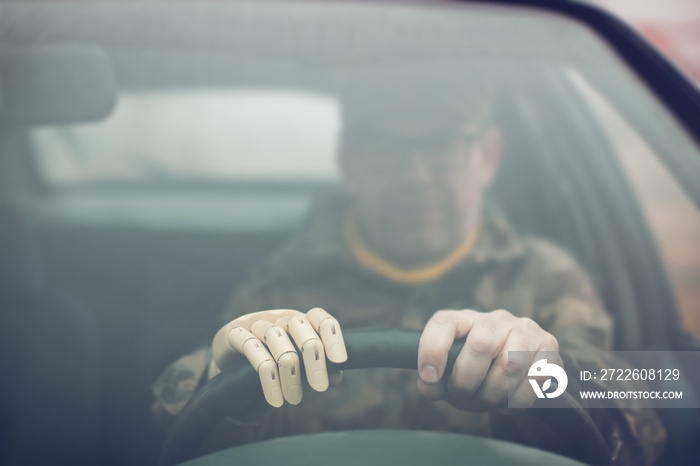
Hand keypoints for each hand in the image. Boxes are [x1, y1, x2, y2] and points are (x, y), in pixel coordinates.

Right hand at [210, 308, 346, 407]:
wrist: (230, 358)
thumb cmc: (272, 360)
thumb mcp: (296, 364)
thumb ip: (317, 368)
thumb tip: (336, 378)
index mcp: (300, 321)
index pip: (321, 319)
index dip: (332, 337)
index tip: (340, 362)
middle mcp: (279, 317)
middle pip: (299, 324)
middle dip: (313, 358)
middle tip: (320, 389)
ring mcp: (256, 322)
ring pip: (276, 337)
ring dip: (289, 372)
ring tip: (295, 400)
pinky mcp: (235, 333)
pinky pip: (251, 348)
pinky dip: (266, 375)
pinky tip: (275, 399)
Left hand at [417, 309, 560, 412]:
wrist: (524, 359)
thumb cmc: (480, 365)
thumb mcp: (454, 367)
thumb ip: (435, 379)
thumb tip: (428, 387)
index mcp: (465, 319)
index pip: (443, 323)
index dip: (432, 350)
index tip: (429, 378)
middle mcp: (495, 319)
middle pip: (479, 346)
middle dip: (466, 382)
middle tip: (461, 397)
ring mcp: (525, 329)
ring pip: (509, 366)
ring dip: (492, 394)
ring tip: (484, 402)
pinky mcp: (549, 345)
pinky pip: (534, 380)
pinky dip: (516, 400)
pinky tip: (506, 403)